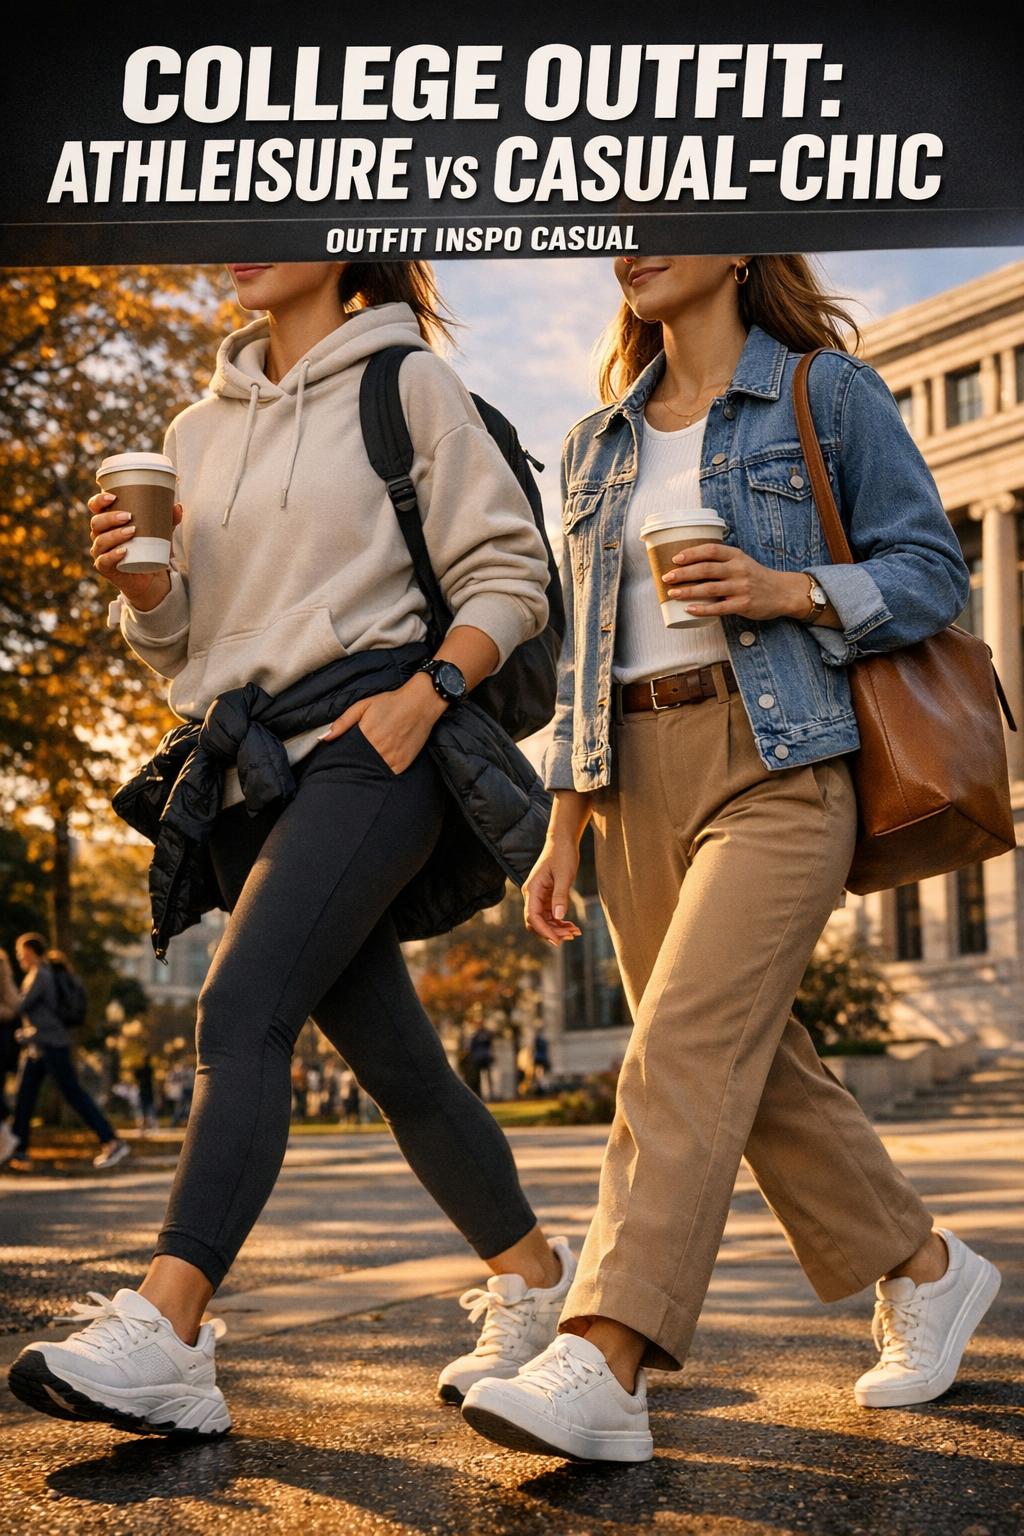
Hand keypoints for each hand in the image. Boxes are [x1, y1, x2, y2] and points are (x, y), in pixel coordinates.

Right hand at [89, 491, 183, 611]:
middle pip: (97, 522)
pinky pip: (103, 561)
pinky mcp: (106, 568)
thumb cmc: (149, 549)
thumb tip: (177, 507)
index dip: (99, 501)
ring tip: (132, 531)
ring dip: (114, 535)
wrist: (150, 577)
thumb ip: (169, 520)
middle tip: (129, 516)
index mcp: (108, 522)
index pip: (95, 508)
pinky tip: (123, 551)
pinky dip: (112, 555)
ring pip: (100, 541)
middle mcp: (100, 535)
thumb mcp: (161, 533)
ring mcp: (101, 552)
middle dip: (110, 517)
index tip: (113, 497)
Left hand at [318, 674, 445, 772]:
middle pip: (360, 765)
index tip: (339, 760)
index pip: (347, 755)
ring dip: (368, 770)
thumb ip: (343, 722)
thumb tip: (325, 738)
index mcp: (366, 735)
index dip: (342, 759)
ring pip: (373, 772)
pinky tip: (380, 766)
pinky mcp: (404, 763)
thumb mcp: (363, 706)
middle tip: (353, 763)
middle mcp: (379, 749)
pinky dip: (383, 772)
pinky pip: (389, 774)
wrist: (421, 703)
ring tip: (367, 764)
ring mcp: (392, 758)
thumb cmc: (391, 702)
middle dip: (355, 765)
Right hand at [523, 840, 583, 945]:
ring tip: (575, 932)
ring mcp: (538, 896)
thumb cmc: (563, 855)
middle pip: (536, 922)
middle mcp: (531, 895)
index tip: (559, 941)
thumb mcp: (565, 876)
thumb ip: (560, 896)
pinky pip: (549, 915)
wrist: (562, 841)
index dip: (545, 931)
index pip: (533, 917)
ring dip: (557, 929)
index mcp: (532, 890)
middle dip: (552, 932)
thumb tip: (559, 918)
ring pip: (543, 921)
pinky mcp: (545, 897)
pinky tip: (572, 926)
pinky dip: (559, 922)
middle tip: (572, 936)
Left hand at [663, 543, 810, 621]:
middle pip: (706, 569)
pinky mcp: (743, 605)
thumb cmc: (756, 577)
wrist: (782, 593)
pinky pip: (719, 608)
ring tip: (672, 593)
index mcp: (737, 556)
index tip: (675, 559)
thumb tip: (689, 563)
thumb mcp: (742, 562)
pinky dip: (702, 609)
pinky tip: (689, 609)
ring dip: (688, 591)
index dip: (691, 553)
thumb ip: (722, 561)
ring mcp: (741, 588)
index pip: (711, 550)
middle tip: (667, 577)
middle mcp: (739, 569)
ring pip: (709, 589)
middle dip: (684, 573)